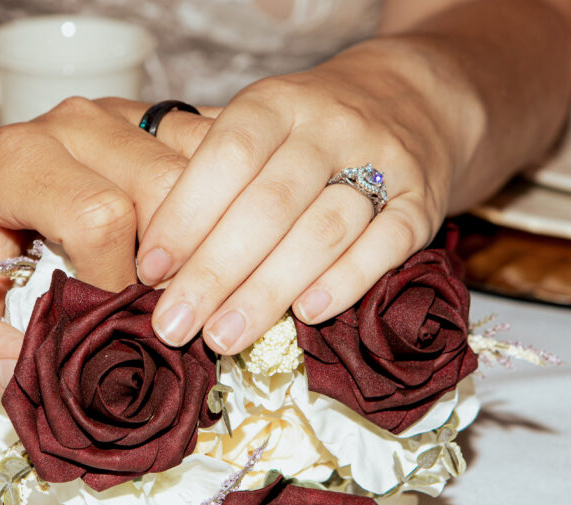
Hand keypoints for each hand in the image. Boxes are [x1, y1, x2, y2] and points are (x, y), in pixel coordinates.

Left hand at [0, 98, 192, 390]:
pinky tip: (193, 251)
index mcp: (17, 160)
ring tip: (171, 283)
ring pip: (202, 173)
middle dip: (174, 263)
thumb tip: (23, 372)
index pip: (101, 217)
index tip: (108, 321)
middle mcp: (74, 123)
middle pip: (164, 189)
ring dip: (202, 238)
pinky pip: (212, 163)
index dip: (118, 282)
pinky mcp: (154, 120)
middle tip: (153, 311)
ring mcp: (121, 115)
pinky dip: (218, 211)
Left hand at [134, 39, 483, 354]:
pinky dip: (346, 281)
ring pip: (323, 229)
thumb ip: (207, 173)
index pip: (226, 154)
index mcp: (277, 102)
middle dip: (214, 271)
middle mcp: (331, 126)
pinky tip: (308, 315)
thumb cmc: (308, 133)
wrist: (413, 102)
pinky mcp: (422, 202)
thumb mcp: (257, 127)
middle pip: (269, 203)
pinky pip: (386, 244)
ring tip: (224, 336)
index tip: (149, 269)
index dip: (185, 214)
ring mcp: (383, 162)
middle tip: (175, 324)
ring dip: (268, 290)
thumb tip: (149, 252)